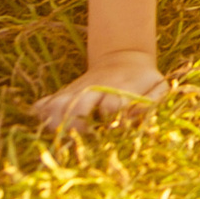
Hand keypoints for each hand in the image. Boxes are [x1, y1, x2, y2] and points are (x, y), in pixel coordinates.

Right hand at [34, 50, 167, 131]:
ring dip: (56, 121)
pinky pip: (45, 104)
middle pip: (78, 105)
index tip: (111, 127)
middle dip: (77, 123)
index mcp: (120, 88)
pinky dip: (41, 114)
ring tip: (60, 137)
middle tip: (80, 139)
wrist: (124, 59)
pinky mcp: (64, 94)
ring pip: (58, 104)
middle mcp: (94, 89)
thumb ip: (152, 102)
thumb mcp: (158, 88)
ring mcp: (76, 91)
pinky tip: (44, 125)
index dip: (111, 116)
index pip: (111, 105)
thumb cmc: (144, 81)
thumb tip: (132, 118)